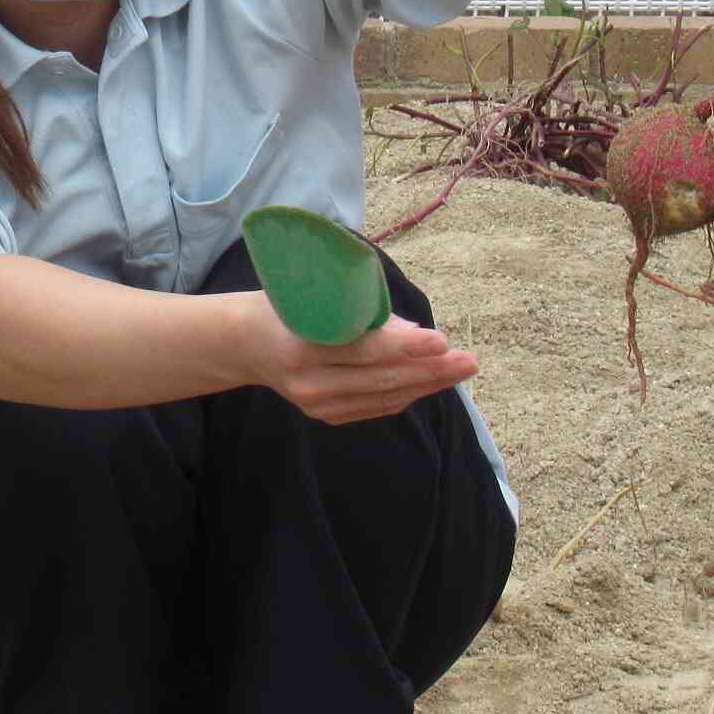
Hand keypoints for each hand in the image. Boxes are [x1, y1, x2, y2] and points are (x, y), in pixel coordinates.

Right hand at [241, 297, 478, 423]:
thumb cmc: (283, 306)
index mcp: (302, 347)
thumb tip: (416, 333)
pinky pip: (377, 406)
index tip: (443, 340)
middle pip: (382, 379)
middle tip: (469, 360)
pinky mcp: (326, 416)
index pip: (364, 350)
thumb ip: (362, 312)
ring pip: (385, 397)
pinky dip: (407, 393)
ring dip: (427, 384)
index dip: (406, 347)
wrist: (244, 344)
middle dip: (431, 370)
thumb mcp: (312, 297)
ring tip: (461, 369)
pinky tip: (432, 381)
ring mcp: (318, 405)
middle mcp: (309, 384)